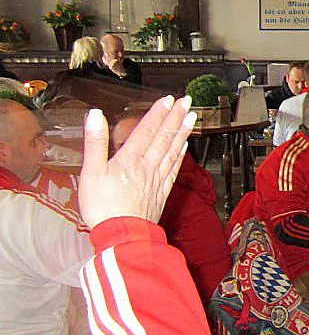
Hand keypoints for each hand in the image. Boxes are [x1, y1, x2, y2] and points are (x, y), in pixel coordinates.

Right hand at [78, 96, 194, 230]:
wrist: (122, 235)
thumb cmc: (103, 207)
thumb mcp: (90, 173)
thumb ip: (95, 143)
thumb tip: (94, 115)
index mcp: (130, 160)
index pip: (147, 130)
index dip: (158, 113)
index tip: (168, 99)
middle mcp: (147, 166)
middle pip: (164, 137)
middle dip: (175, 117)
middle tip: (186, 101)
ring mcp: (157, 179)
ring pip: (173, 151)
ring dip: (182, 132)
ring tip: (191, 118)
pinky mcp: (161, 192)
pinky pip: (173, 169)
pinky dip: (180, 156)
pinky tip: (185, 148)